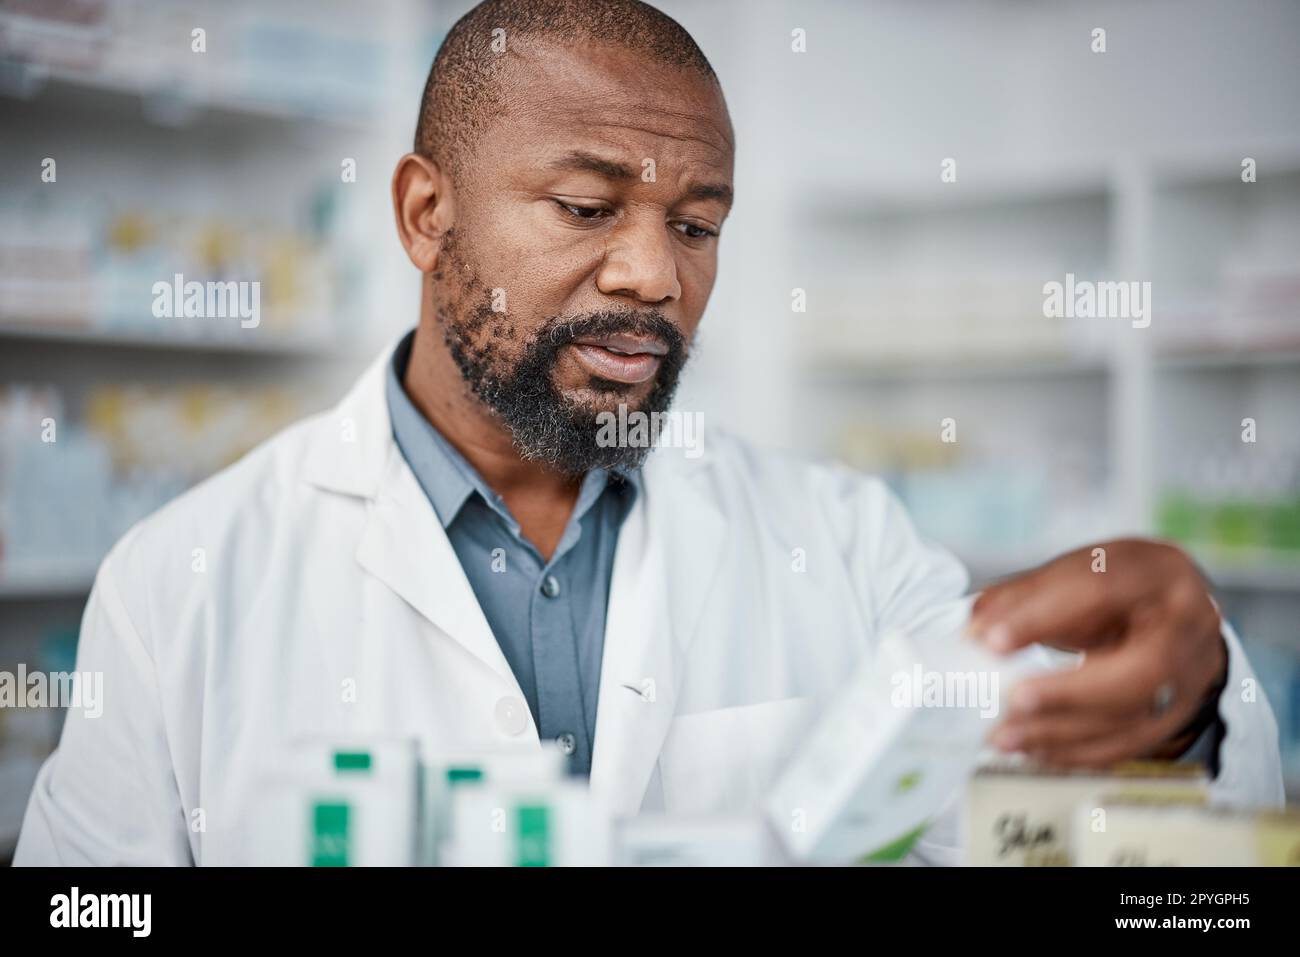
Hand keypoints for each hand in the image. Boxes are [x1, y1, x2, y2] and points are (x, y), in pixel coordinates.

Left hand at [967, 539, 1226, 767]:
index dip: (1042, 618)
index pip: (1099, 591)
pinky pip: (1128, 744)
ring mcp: (1189, 677)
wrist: (1178, 613)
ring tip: (1006, 735)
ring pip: (1134, 716)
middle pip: (1142, 667)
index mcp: (1155, 572)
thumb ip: (1023, 597)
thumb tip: (975, 630)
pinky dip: (1077, 752)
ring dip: (1062, 732)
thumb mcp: (1076, 571)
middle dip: (1070, 690)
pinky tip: (1035, 749)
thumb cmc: (1121, 588)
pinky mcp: (1177, 716)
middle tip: (1014, 701)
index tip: (990, 641)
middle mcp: (1186, 626)